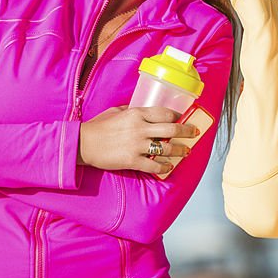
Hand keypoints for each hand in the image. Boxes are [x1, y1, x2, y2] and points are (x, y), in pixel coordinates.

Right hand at [78, 106, 198, 174]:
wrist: (83, 143)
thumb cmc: (98, 126)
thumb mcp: (116, 111)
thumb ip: (131, 110)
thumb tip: (144, 110)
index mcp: (136, 114)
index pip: (164, 113)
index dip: (177, 116)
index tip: (182, 118)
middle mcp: (140, 128)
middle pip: (172, 130)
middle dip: (187, 131)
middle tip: (194, 133)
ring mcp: (137, 145)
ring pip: (167, 149)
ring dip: (180, 151)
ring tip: (186, 151)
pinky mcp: (132, 160)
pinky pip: (154, 165)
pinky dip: (164, 167)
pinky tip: (169, 167)